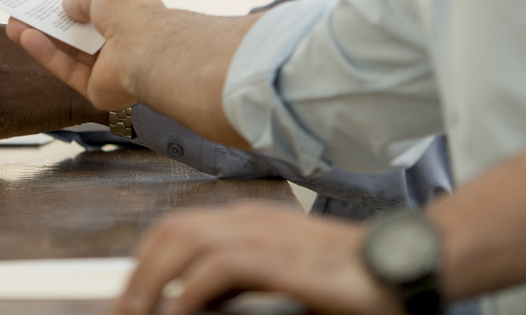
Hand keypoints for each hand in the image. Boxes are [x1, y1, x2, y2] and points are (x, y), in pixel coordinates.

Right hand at [6, 0, 166, 110]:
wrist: (147, 50)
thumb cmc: (135, 14)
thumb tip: (68, 5)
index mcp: (130, 17)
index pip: (98, 10)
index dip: (74, 3)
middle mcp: (121, 43)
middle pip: (78, 34)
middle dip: (50, 22)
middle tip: (24, 12)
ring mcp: (108, 68)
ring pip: (68, 53)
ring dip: (42, 38)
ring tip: (14, 25)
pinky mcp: (95, 89)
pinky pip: (66, 70)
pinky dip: (47, 54)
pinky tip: (26, 38)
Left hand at [118, 203, 389, 314]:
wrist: (401, 266)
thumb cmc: (349, 279)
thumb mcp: (283, 277)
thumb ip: (241, 284)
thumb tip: (195, 303)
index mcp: (249, 222)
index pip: (179, 229)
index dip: (146, 262)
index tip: (133, 296)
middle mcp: (249, 220)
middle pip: (170, 233)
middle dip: (138, 274)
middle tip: (124, 310)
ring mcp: (264, 233)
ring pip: (182, 243)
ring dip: (151, 283)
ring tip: (137, 314)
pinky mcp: (278, 256)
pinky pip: (216, 268)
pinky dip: (188, 293)